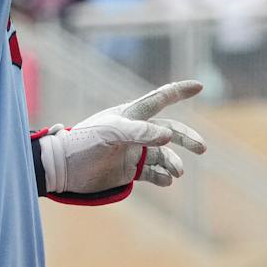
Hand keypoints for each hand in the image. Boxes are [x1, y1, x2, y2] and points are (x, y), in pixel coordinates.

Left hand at [38, 80, 206, 201]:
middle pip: (170, 131)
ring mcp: (134, 152)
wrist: (64, 169)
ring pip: (164, 155)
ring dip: (174, 163)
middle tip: (202, 148)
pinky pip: (153, 173)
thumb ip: (140, 132)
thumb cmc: (85, 142)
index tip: (199, 86)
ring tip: (176, 172)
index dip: (178, 92)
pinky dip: (163, 177)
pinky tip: (165, 180)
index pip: (159, 99)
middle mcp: (136, 132)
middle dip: (187, 138)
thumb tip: (168, 137)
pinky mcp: (130, 171)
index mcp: (131, 115)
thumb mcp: (112, 132)